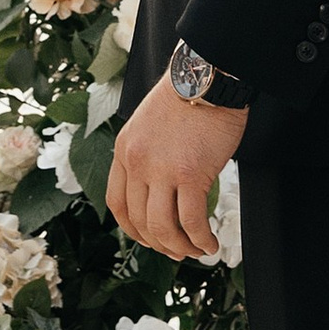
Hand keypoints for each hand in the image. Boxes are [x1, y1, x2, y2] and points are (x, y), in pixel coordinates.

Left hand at [107, 79, 245, 258]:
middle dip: (159, 244)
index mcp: (124, 151)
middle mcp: (137, 163)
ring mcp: (162, 170)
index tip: (149, 238)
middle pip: (140, 221)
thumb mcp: (147, 125)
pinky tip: (210, 243)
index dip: (133, 229)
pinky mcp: (190, 174)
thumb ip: (145, 155)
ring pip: (163, 227)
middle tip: (177, 251)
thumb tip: (157, 188)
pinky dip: (200, 239)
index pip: (118, 204)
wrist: (206, 78)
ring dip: (180, 247)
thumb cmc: (185, 98)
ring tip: (196, 251)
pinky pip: (192, 220)